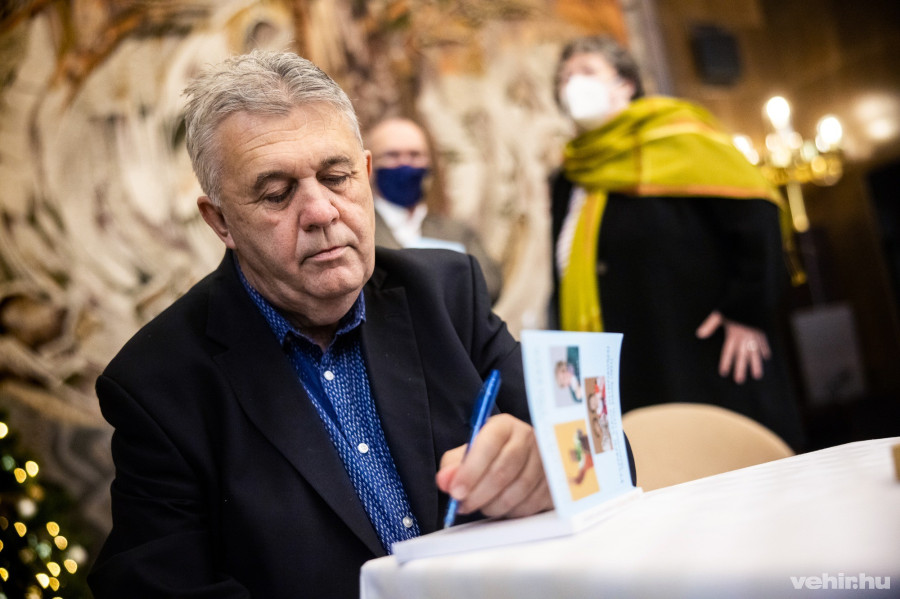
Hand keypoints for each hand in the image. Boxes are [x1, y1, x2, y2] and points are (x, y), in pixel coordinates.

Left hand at [436, 413, 552, 518]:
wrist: (524, 458)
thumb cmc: (492, 454)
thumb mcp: (469, 453)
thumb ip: (453, 466)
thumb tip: (445, 481)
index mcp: (505, 426)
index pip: (488, 445)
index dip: (470, 470)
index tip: (456, 491)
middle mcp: (528, 439)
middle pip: (504, 470)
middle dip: (479, 493)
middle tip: (463, 505)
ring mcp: (545, 460)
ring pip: (518, 491)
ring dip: (494, 505)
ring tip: (481, 506)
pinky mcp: (554, 482)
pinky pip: (531, 504)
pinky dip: (511, 512)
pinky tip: (501, 507)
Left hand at [696, 310, 770, 383]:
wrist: (750, 295)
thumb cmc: (733, 303)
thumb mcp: (719, 314)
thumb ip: (710, 325)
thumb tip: (699, 335)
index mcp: (733, 334)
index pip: (728, 351)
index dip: (726, 361)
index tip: (724, 372)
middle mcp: (744, 336)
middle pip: (742, 355)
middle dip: (740, 368)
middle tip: (739, 380)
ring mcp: (754, 334)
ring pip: (755, 352)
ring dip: (756, 364)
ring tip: (757, 375)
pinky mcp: (762, 329)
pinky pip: (764, 341)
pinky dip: (765, 349)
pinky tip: (767, 357)